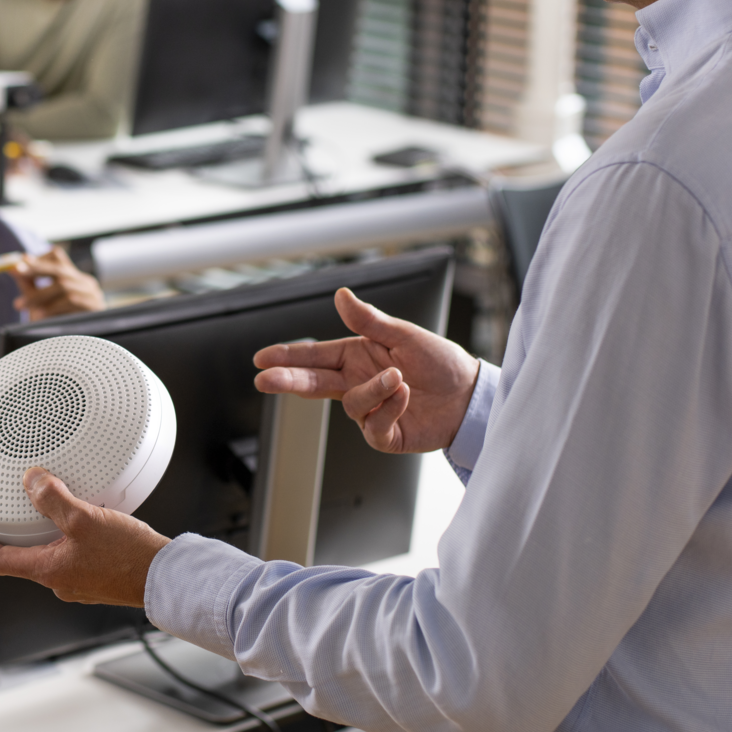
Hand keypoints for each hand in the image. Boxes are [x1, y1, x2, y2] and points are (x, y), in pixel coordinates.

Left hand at [0, 468, 167, 606]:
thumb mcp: (85, 520)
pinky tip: (83, 526)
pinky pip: (73, 557)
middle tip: (1, 520)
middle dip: (12, 539)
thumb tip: (32, 482)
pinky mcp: (99, 579)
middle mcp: (61, 582)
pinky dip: (68, 541)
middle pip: (23, 559)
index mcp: (49, 571)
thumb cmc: (128, 557)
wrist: (165, 578)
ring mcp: (80, 583)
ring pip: (50, 557)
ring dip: (44, 537)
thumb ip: (54, 499)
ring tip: (46, 514)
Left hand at [11, 247, 103, 320]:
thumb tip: (13, 269)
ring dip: (39, 295)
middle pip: (60, 269)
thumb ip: (29, 285)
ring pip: (63, 286)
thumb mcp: (40, 302)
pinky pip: (72, 302)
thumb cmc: (56, 324)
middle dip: (37, 269)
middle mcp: (85, 282)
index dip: (39, 258)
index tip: (22, 259)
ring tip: (22, 305)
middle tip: (17, 272)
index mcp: (73, 277)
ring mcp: (92, 294)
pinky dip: (53, 307)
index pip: (58, 257)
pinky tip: (41, 316)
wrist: (76, 350)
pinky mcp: (95, 307)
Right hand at [253, 286, 478, 454]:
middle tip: (265, 380)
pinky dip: (389, 409)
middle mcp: (357, 383)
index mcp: (356, 356)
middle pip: (313, 384)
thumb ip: (369, 320)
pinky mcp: (385, 435)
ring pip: (352, 404)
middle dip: (288, 381)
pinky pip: (374, 426)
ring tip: (399, 379)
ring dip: (374, 390)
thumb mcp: (405, 334)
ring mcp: (369, 411)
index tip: (261, 359)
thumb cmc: (440, 362)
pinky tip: (405, 395)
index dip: (287, 357)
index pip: (314, 356)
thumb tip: (341, 296)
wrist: (470, 395)